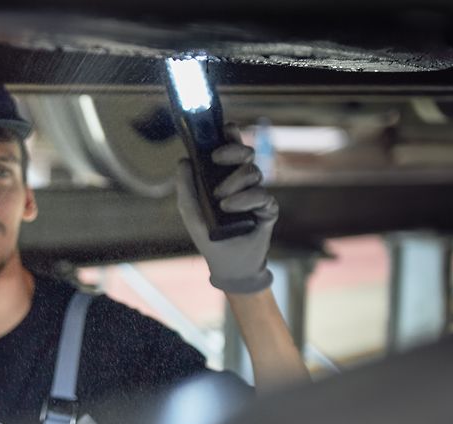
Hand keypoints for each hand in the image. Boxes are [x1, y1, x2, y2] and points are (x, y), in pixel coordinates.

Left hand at [176, 124, 278, 293]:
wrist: (228, 265)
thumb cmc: (208, 237)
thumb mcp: (190, 212)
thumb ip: (186, 187)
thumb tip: (184, 160)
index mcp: (224, 178)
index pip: (231, 151)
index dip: (231, 136)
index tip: (225, 129)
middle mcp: (242, 183)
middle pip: (246, 154)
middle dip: (233, 150)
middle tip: (217, 158)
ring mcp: (256, 194)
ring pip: (253, 172)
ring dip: (234, 182)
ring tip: (220, 200)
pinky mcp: (268, 209)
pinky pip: (261, 194)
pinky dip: (244, 199)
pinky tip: (229, 207)